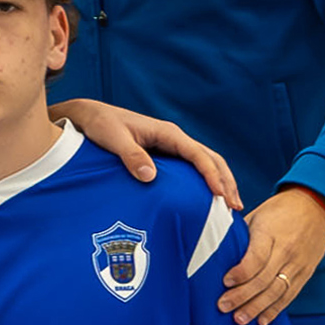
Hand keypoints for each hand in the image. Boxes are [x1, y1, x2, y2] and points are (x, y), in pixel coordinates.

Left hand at [52, 99, 241, 209]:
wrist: (89, 116)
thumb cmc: (100, 124)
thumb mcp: (113, 139)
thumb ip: (131, 156)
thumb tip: (150, 177)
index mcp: (168, 133)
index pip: (198, 155)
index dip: (212, 176)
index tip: (221, 196)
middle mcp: (174, 139)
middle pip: (211, 159)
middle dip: (226, 182)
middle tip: (235, 207)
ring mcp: (171, 148)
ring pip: (204, 164)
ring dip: (219, 183)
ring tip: (229, 208)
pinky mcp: (164, 157)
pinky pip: (191, 170)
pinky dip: (204, 183)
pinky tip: (207, 201)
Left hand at [218, 186, 324, 324]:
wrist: (316, 206)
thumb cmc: (279, 211)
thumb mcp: (257, 215)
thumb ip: (240, 235)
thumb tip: (214, 252)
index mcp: (271, 233)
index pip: (256, 257)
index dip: (240, 272)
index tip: (224, 282)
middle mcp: (286, 250)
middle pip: (264, 279)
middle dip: (242, 296)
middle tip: (223, 307)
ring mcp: (298, 264)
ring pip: (277, 291)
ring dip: (257, 308)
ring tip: (239, 319)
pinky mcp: (306, 273)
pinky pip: (290, 295)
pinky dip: (276, 309)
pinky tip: (262, 320)